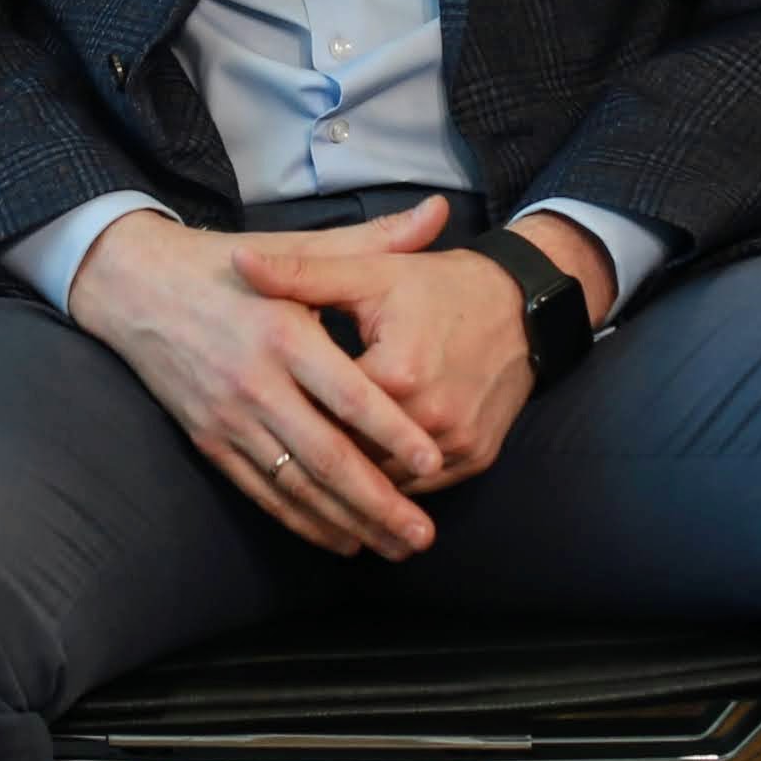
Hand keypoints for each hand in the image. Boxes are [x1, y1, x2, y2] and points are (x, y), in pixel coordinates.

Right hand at [62, 206, 450, 557]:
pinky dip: (301, 521)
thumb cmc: (227, 266)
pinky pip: (260, 492)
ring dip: (347, 521)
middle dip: (378, 501)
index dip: (391, 431)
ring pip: (295, 485)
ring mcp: (228, 417)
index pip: (347, 394)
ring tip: (394, 545)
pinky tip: (340, 539)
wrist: (134, 286)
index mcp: (283, 334)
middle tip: (423, 535)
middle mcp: (255, 383)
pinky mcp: (208, 439)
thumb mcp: (295, 249)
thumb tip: (438, 213)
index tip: (432, 461)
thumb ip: (371, 241)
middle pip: (325, 455)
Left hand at [234, 208, 607, 492]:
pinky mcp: (476, 458)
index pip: (324, 412)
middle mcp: (429, 417)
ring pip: (387, 480)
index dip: (290, 418)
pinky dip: (393, 487)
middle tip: (272, 469)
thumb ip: (301, 275)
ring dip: (355, 488)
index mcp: (395, 372)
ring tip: (311, 494)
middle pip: (354, 456)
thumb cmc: (438, 286)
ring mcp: (457, 443)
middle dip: (315, 463)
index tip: (256, 422)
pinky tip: (364, 497)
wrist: (522, 305)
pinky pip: (423, 487)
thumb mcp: (370, 273)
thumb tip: (239, 264)